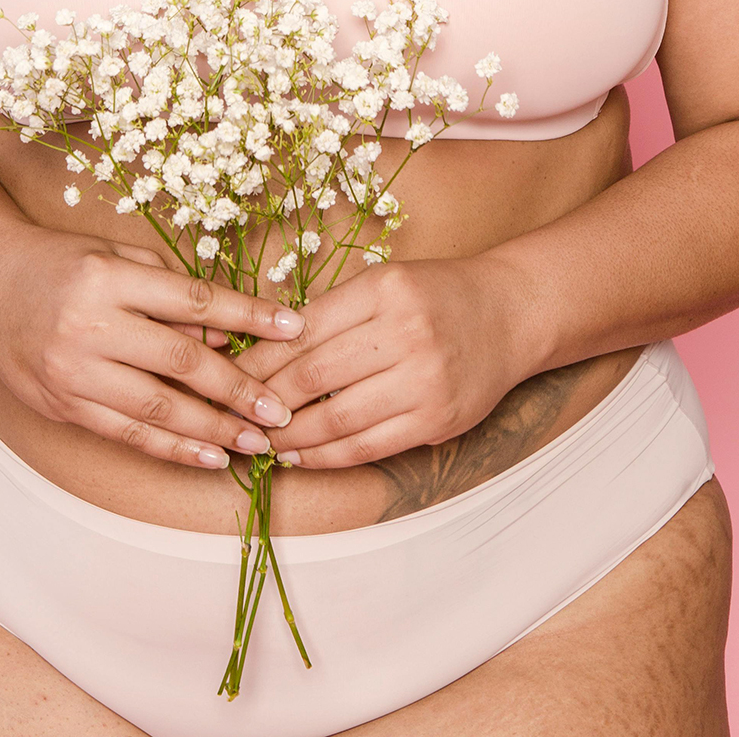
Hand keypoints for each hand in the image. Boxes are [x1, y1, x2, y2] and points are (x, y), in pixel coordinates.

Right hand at [0, 223, 305, 468]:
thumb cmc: (63, 263)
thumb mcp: (119, 260)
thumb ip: (172, 295)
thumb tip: (228, 341)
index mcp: (108, 279)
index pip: (194, 302)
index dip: (249, 317)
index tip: (294, 328)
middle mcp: (88, 326)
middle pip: (180, 363)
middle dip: (238, 390)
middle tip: (281, 410)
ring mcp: (71, 371)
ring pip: (156, 408)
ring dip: (213, 429)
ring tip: (256, 442)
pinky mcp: (61, 405)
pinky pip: (126, 434)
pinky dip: (172, 448)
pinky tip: (209, 456)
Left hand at [232, 255, 539, 467]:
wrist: (513, 314)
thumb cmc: (437, 296)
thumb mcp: (384, 283)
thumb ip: (330, 312)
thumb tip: (259, 350)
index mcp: (385, 290)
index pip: (302, 331)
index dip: (257, 358)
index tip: (225, 374)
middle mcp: (406, 333)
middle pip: (313, 375)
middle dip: (262, 399)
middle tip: (230, 413)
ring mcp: (425, 381)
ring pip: (336, 418)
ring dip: (288, 436)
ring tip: (258, 440)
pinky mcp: (437, 420)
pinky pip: (367, 447)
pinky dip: (326, 456)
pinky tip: (298, 455)